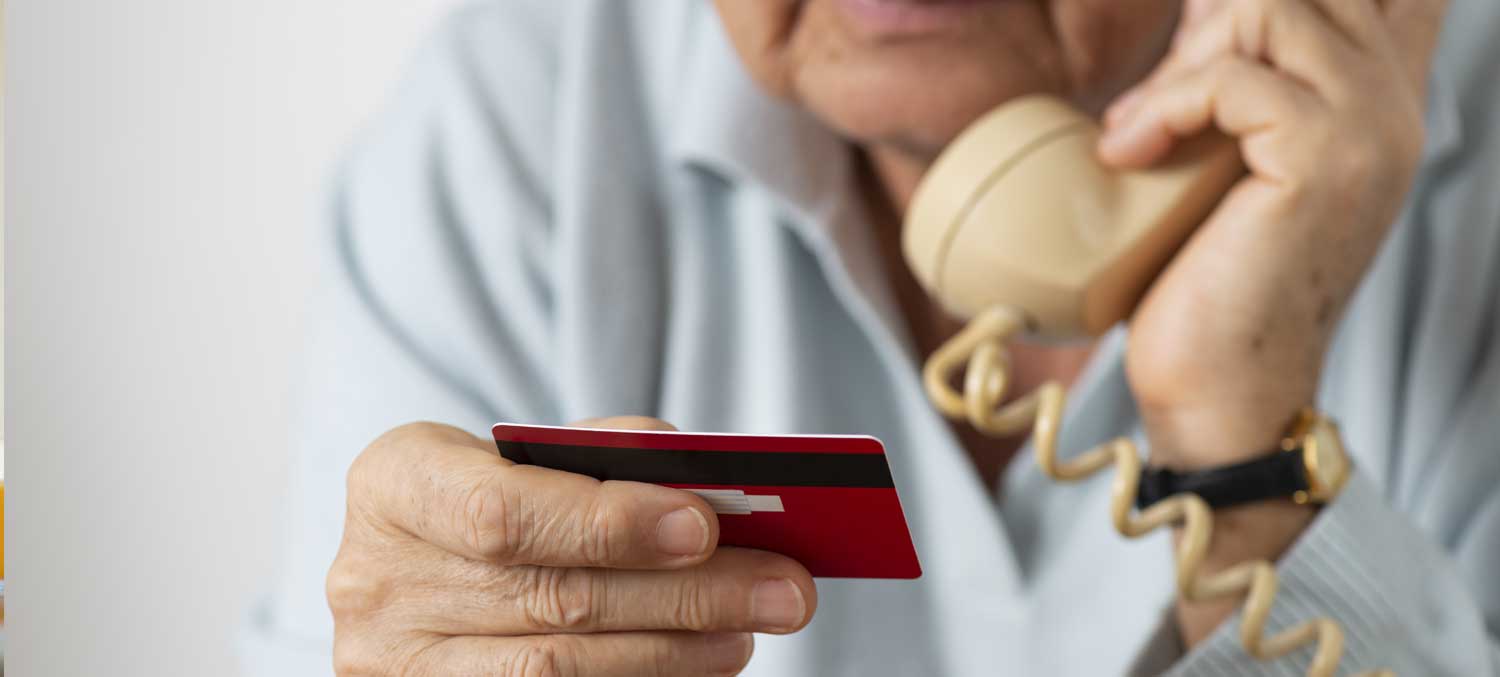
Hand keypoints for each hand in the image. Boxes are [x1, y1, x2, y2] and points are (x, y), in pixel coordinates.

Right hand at [326, 418, 816, 675]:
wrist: (420, 570)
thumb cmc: (492, 495)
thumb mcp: (520, 456)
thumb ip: (599, 455)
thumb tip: (700, 478)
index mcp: (394, 484)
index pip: (501, 513)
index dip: (606, 522)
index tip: (706, 524)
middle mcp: (376, 582)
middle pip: (552, 599)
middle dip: (682, 594)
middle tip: (784, 587)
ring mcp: (395, 665)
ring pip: (554, 670)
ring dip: (672, 652)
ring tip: (751, 630)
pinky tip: (701, 665)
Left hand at [1098, 0, 1446, 467]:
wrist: (1222, 388)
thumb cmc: (1211, 278)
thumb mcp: (1229, 154)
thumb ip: (1238, 80)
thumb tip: (1202, 6)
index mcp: (1379, 94)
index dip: (1261, 6)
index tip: (1198, 47)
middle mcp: (1393, 100)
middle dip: (1210, 24)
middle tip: (1161, 104)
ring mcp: (1371, 125)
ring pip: (1268, 8)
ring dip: (1180, 66)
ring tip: (1141, 133)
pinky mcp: (1327, 157)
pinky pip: (1232, 76)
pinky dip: (1163, 107)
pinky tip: (1129, 154)